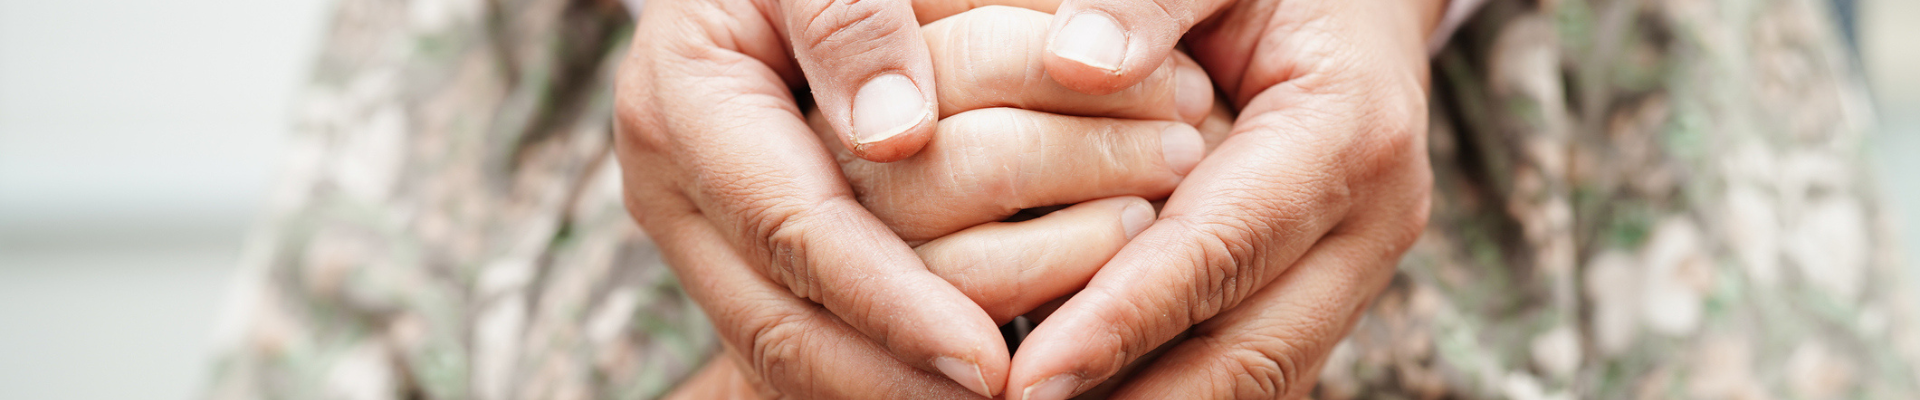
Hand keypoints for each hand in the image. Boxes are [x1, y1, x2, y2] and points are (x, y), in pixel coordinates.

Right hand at [617, 3, 1210, 397]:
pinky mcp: (744, 260)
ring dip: (898, 388)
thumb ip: (850, 18)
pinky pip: (806, 343)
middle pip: (781, 327)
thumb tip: (896, 137)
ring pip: (790, 355)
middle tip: (1016, 396)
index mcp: (686, 104)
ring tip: (1011, 392)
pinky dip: (886, 374)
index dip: (891, 304)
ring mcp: (704, 235)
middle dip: (898, 379)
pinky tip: (964, 381)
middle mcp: (677, 188)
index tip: (988, 363)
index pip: (793, 228)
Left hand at [1001, 0, 1446, 398]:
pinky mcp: (1323, 295)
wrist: (1359, 1)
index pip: (1222, 248)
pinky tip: (1086, 398)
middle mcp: (1368, 221)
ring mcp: (1353, 270)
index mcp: (1348, 131)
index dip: (1125, 319)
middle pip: (1252, 354)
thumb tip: (1073, 63)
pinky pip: (1249, 370)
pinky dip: (1167, 392)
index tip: (1031, 377)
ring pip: (1256, 383)